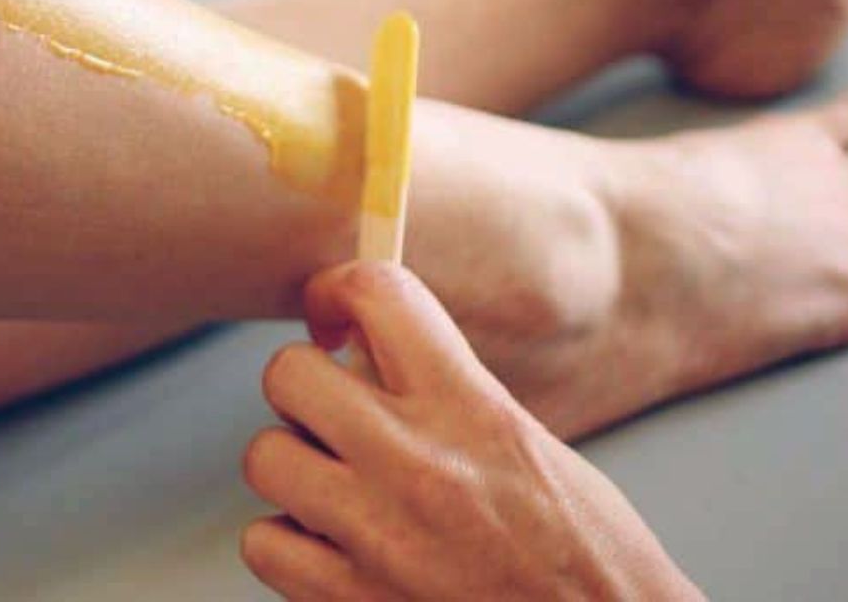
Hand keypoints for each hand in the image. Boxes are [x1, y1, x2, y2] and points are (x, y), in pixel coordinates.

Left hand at [241, 262, 699, 600]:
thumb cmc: (582, 559)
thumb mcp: (523, 446)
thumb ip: (443, 393)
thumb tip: (358, 354)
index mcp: (471, 410)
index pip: (377, 294)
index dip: (339, 289)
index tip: (336, 315)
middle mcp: (417, 464)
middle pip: (289, 372)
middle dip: (302, 387)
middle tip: (332, 415)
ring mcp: (377, 537)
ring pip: (264, 456)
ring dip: (292, 470)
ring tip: (338, 492)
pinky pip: (265, 544)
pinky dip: (289, 548)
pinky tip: (336, 552)